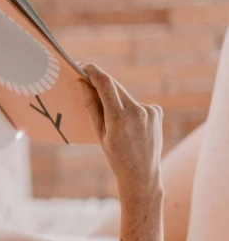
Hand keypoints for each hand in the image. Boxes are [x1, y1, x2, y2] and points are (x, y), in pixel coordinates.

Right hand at [79, 64, 162, 195]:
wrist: (141, 173)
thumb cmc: (115, 156)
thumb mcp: (98, 133)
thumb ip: (91, 106)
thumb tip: (83, 84)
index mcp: (118, 117)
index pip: (104, 83)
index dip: (93, 71)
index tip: (83, 66)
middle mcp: (137, 110)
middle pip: (114, 87)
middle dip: (101, 86)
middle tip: (88, 86)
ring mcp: (150, 110)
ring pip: (125, 96)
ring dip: (116, 102)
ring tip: (115, 126)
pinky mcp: (157, 111)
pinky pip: (137, 104)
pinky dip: (129, 110)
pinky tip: (130, 128)